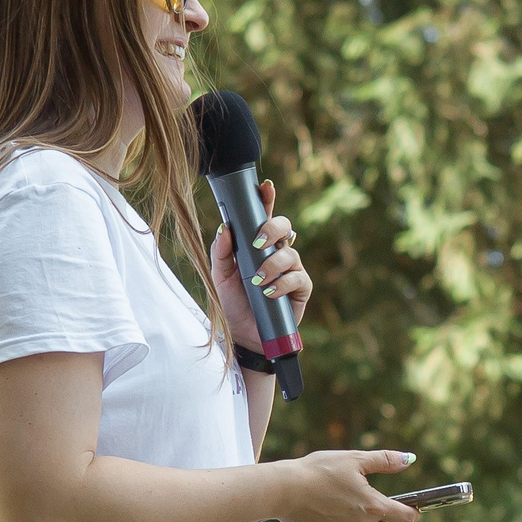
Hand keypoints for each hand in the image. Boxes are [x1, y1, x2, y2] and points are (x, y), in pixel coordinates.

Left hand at [213, 180, 312, 350]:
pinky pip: (296, 278)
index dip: (267, 200)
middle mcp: (278, 252)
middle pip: (284, 227)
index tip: (265, 187)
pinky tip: (268, 292)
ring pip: (290, 253)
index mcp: (258, 244)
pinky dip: (281, 283)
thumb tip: (225, 228)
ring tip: (257, 280)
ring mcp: (291, 269)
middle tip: (257, 240)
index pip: (264, 217)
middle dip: (272, 228)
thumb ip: (221, 251)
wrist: (244, 334)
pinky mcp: (301, 288)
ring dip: (272, 264)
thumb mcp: (220, 275)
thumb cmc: (234, 302)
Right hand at [277, 450, 419, 521]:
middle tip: (364, 497)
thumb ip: (385, 460)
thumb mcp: (355, 459)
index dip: (412, 513)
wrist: (283, 490)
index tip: (413, 510)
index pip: (405, 517)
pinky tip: (321, 511)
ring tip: (335, 500)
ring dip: (355, 521)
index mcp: (373, 507)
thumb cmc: (319, 470)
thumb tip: (410, 459)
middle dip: (379, 515)